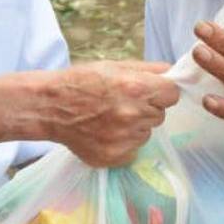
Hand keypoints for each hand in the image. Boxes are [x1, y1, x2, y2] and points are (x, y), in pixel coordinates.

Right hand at [40, 61, 178, 167]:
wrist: (50, 106)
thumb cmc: (81, 81)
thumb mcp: (114, 66)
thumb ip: (148, 69)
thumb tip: (172, 74)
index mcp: (137, 88)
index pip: (172, 94)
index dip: (161, 92)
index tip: (149, 92)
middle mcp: (134, 115)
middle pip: (160, 115)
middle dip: (146, 109)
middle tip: (122, 103)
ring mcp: (124, 139)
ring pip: (146, 133)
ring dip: (135, 127)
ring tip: (110, 118)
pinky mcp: (115, 157)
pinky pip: (133, 150)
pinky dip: (123, 143)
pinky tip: (105, 132)